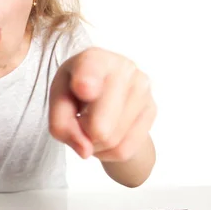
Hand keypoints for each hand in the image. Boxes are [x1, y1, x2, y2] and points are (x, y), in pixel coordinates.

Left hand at [49, 47, 156, 162]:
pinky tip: (106, 136)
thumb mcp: (58, 102)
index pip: (92, 69)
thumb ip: (61, 124)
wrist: (105, 91)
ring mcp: (142, 88)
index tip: (84, 89)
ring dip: (95, 144)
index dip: (87, 82)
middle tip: (79, 123)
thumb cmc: (77, 92)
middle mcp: (123, 68)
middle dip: (84, 135)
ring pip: (112, 141)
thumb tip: (86, 150)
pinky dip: (109, 151)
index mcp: (93, 58)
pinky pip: (125, 149)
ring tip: (92, 127)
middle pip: (100, 126)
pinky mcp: (152, 109)